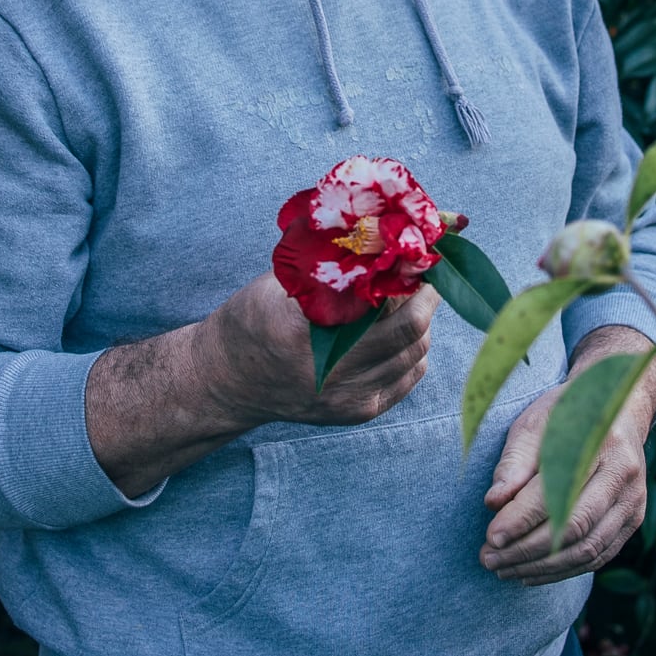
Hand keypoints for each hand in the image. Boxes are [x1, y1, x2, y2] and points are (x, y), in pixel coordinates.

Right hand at [203, 271, 437, 429]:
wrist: (229, 381)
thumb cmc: (254, 319)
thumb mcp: (282, 283)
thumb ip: (331, 267)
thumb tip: (387, 242)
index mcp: (304, 329)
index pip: (381, 300)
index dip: (407, 272)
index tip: (417, 252)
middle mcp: (330, 371)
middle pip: (410, 329)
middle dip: (426, 296)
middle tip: (425, 274)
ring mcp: (347, 397)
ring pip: (416, 353)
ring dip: (421, 322)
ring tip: (409, 300)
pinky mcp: (358, 412)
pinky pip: (408, 376)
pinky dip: (412, 350)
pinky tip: (397, 333)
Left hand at [479, 330, 655, 585]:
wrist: (617, 409)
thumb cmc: (567, 416)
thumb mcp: (535, 423)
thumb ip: (515, 462)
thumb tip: (494, 503)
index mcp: (599, 441)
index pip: (556, 492)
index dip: (522, 519)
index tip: (490, 536)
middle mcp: (624, 474)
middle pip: (574, 527)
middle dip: (526, 550)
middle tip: (489, 559)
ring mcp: (634, 501)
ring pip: (586, 550)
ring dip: (541, 568)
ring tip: (503, 569)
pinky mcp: (633, 520)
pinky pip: (597, 557)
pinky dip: (561, 571)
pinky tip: (529, 574)